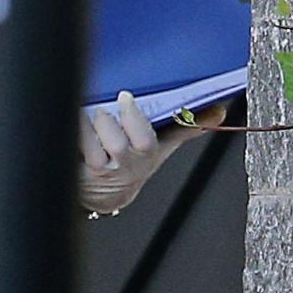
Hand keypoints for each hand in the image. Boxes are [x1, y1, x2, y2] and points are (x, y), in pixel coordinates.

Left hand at [80, 91, 200, 216]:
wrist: (107, 194)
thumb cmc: (135, 163)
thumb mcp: (162, 146)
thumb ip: (186, 127)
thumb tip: (219, 112)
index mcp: (146, 155)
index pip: (144, 141)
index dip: (134, 120)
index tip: (126, 97)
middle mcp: (124, 166)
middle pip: (116, 144)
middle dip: (107, 122)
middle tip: (104, 108)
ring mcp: (101, 171)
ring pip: (88, 145)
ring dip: (88, 126)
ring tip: (88, 113)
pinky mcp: (81, 172)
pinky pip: (74, 146)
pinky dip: (73, 130)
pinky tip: (74, 120)